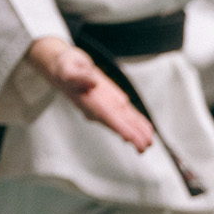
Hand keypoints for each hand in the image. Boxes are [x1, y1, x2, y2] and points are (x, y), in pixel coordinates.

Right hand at [25, 36, 152, 151]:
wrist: (64, 66)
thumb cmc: (65, 68)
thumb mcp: (68, 68)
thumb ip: (78, 76)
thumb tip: (92, 82)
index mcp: (88, 103)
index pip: (105, 117)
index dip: (119, 127)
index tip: (130, 138)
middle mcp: (98, 109)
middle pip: (117, 124)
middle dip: (131, 136)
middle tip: (144, 147)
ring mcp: (107, 107)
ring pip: (125, 122)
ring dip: (137, 133)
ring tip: (148, 143)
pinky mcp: (113, 102)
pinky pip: (127, 115)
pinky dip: (138, 122)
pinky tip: (147, 130)